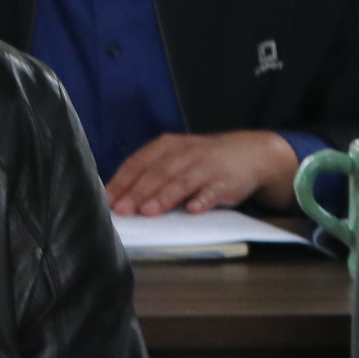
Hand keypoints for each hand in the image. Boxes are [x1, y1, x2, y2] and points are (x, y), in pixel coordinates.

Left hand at [105, 131, 297, 216]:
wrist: (251, 153)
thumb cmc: (203, 160)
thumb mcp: (176, 157)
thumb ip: (151, 172)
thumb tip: (118, 197)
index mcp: (168, 146)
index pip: (139, 162)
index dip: (122, 181)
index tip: (107, 200)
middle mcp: (185, 153)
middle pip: (158, 173)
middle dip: (138, 192)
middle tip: (122, 210)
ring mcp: (207, 166)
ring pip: (182, 181)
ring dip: (165, 197)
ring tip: (149, 211)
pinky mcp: (226, 182)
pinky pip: (213, 192)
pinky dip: (203, 200)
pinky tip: (193, 210)